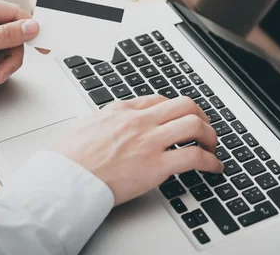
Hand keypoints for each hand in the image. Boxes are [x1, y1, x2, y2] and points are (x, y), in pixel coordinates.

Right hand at [53, 95, 223, 205]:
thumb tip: (115, 122)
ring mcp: (150, 142)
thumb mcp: (88, 125)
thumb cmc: (70, 157)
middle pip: (185, 105)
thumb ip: (108, 120)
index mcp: (123, 110)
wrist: (64, 178)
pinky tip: (214, 167)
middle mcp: (140, 122)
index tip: (182, 117)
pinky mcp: (156, 166)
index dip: (177, 109)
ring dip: (210, 135)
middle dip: (201, 116)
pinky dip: (211, 161)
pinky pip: (194, 157)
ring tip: (213, 146)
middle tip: (204, 129)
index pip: (160, 100)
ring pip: (194, 125)